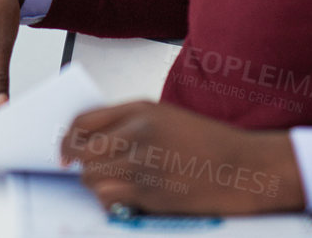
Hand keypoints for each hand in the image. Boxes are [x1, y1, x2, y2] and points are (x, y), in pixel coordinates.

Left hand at [59, 101, 305, 215]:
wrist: (247, 167)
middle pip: (83, 152)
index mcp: (141, 110)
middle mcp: (139, 133)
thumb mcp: (168, 118)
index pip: (83, 121)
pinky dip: (109, 201)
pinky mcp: (153, 192)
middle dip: (79, 166)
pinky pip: (111, 198)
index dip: (67, 140)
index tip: (65, 152)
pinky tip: (123, 199)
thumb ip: (131, 125)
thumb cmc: (210, 144)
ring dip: (95, 184)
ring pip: (92, 177)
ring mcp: (145, 163)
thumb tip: (92, 144)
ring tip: (110, 185)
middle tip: (86, 173)